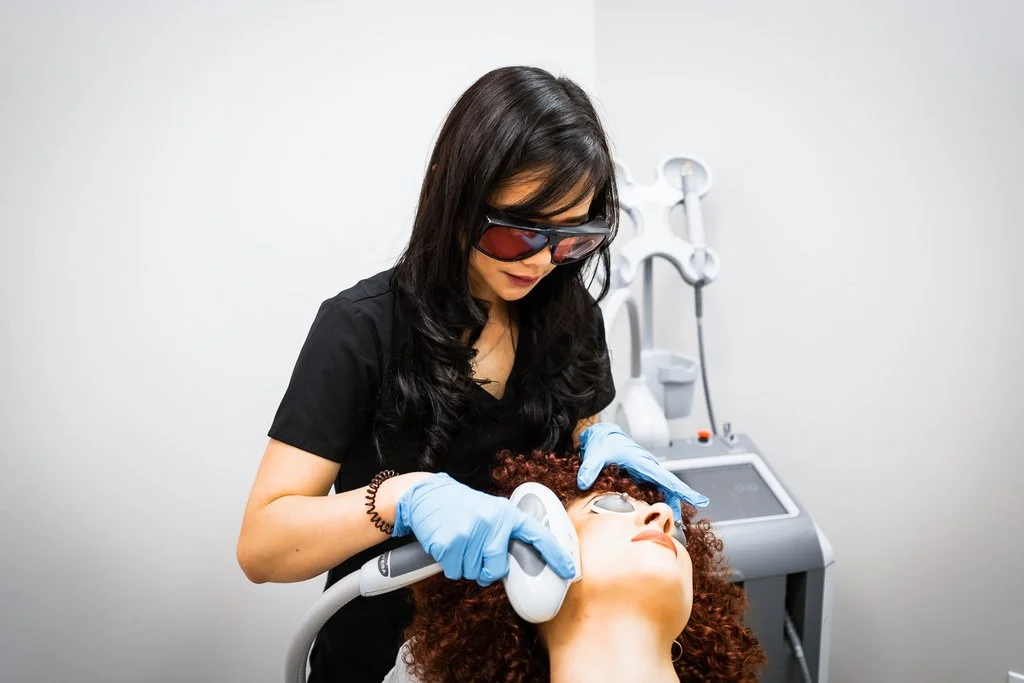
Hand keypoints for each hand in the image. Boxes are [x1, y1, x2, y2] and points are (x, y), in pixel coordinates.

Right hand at [392, 473, 575, 585]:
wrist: (428, 494)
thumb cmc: (462, 507)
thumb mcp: (491, 511)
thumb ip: (506, 532)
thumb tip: (519, 562)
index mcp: (507, 514)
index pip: (538, 536)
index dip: (556, 555)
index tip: (570, 572)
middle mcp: (492, 522)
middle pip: (497, 570)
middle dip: (485, 570)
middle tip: (475, 553)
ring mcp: (470, 533)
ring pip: (473, 573)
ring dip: (465, 565)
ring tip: (459, 542)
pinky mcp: (449, 543)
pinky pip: (454, 572)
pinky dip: (449, 565)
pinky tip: (447, 546)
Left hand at [578, 423, 709, 520]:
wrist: (601, 436)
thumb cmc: (604, 442)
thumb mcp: (596, 453)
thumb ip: (590, 468)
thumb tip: (584, 482)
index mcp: (643, 463)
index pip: (668, 479)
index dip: (684, 491)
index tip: (701, 500)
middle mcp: (648, 470)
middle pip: (669, 491)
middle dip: (676, 508)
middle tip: (678, 528)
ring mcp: (644, 476)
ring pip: (662, 494)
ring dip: (666, 509)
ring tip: (669, 529)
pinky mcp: (639, 480)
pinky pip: (651, 495)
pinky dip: (654, 507)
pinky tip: (651, 520)